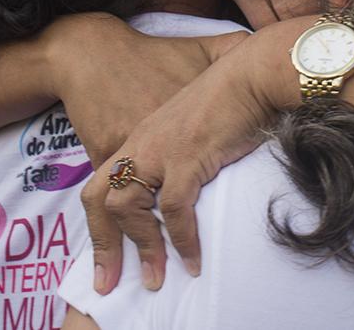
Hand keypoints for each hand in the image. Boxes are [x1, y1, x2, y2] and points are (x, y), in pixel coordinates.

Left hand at [80, 18, 307, 294]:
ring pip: (126, 206)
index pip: (102, 182)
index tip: (108, 259)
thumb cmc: (235, 96)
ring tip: (155, 277)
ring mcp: (161, 149)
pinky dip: (182, 240)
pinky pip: (174, 210)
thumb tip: (190, 188)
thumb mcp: (195, 128)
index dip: (100, 224)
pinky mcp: (187, 156)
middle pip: (98, 197)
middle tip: (108, 282)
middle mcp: (143, 143)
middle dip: (102, 244)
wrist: (254, 72)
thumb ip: (184, 154)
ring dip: (141, 248)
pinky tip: (192, 259)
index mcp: (142, 137)